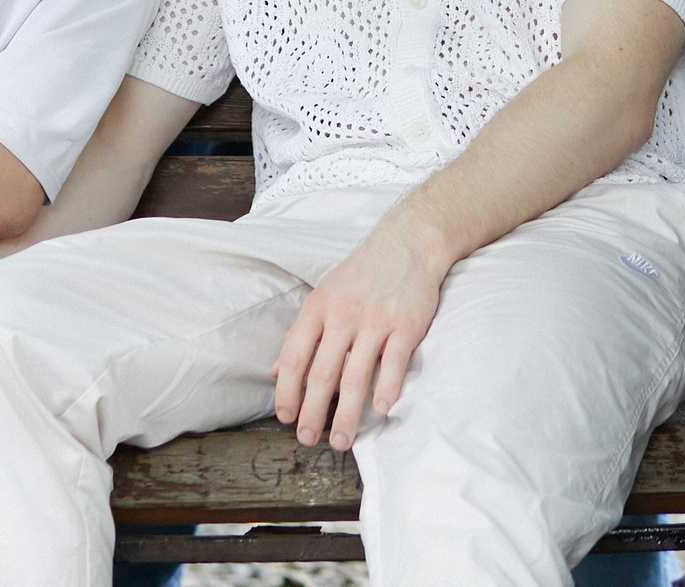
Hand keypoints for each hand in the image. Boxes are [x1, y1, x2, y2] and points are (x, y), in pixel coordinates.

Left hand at [273, 219, 451, 450]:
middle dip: (313, 411)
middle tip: (308, 439)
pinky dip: (387, 388)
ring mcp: (376, 321)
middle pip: (323, 373)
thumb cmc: (362, 274)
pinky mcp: (406, 325)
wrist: (407, 243)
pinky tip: (381, 410)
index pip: (295, 355)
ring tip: (341, 440)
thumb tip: (277, 371)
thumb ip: (302, 334)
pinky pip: (394, 362)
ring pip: (356, 375)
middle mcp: (344, 315)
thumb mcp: (324, 296)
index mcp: (319, 307)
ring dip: (347, 413)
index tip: (285, 416)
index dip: (287, 389)